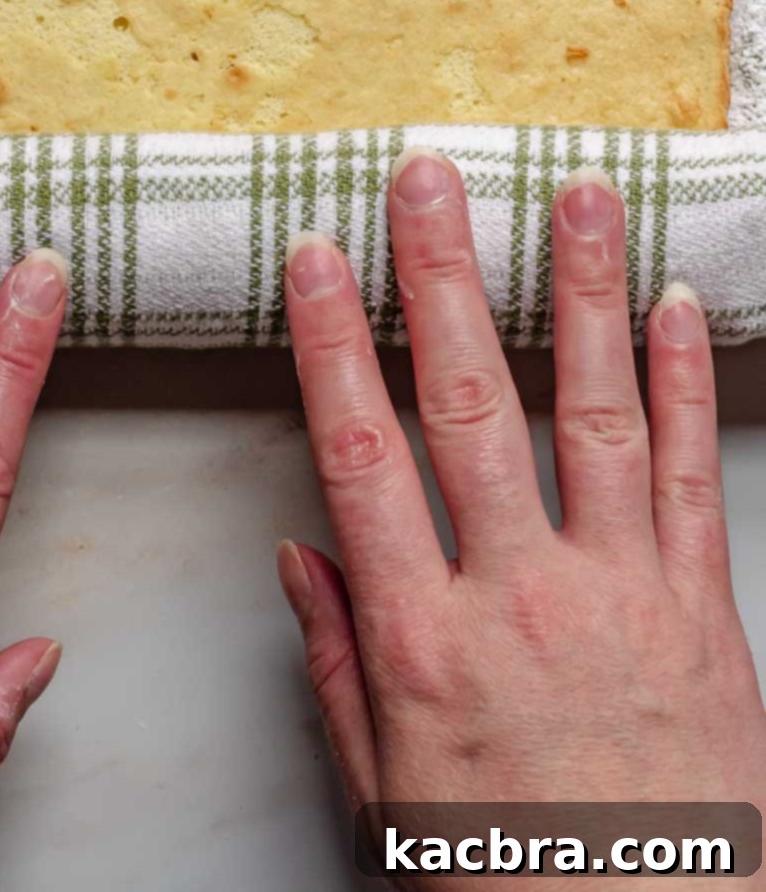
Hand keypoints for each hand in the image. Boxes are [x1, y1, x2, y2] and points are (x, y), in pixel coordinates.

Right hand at [278, 149, 765, 871]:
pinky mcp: (703, 608)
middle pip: (470, 405)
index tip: (319, 256)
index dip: (336, 342)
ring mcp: (621, 593)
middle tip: (430, 181)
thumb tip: (299, 553)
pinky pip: (687, 475)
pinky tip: (673, 305)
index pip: (362, 455)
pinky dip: (683, 382)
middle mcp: (520, 598)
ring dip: (582, 294)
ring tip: (576, 198)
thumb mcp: (390, 797)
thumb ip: (337, 665)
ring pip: (595, 412)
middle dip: (444, 277)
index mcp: (424, 643)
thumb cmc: (512, 879)